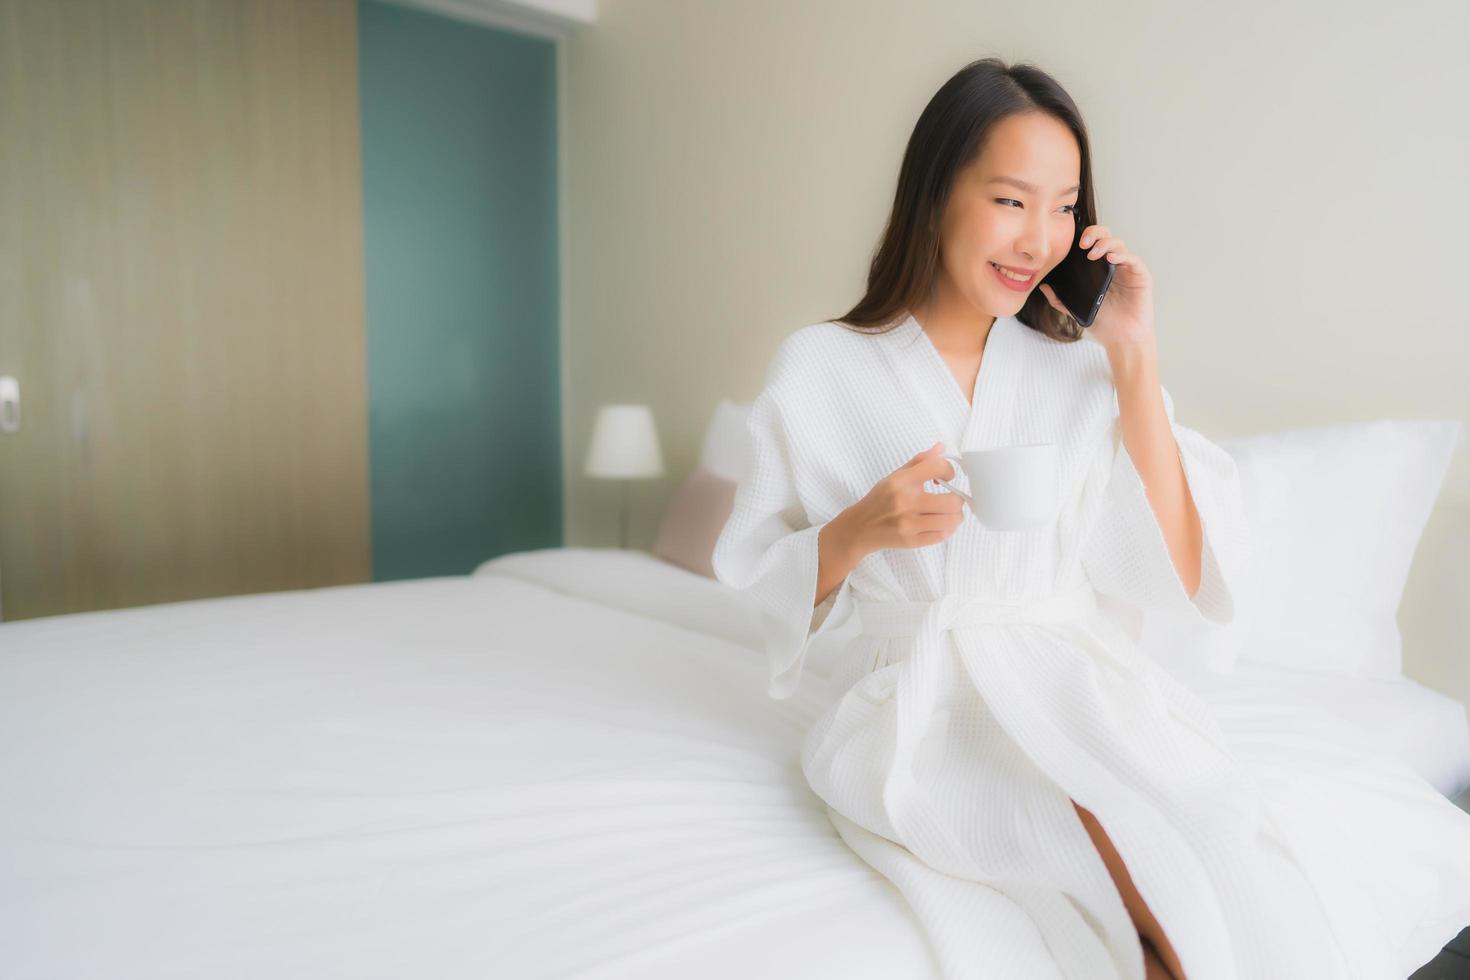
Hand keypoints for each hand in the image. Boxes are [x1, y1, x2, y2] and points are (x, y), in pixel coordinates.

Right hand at [842, 442, 964, 553]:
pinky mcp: (911, 541)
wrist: (860, 527)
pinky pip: (942, 536)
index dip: (949, 470)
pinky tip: (940, 524)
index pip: (938, 467)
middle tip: (952, 498)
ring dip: (955, 516)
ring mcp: (909, 524)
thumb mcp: (896, 476)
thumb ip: (921, 461)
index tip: (946, 476)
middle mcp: (905, 502)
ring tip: (949, 512)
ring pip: (951, 520)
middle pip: (952, 501)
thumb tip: (941, 448)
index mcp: (902, 482)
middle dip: (958, 498)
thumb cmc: (879, 500)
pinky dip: (947, 529)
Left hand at [1038, 223, 1156, 353]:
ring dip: (1105, 244)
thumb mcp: (1075, 309)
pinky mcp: (1140, 275)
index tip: (1071, 243)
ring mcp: (1127, 268)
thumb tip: (1042, 286)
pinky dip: (1121, 255)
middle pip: (1106, 236)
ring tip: (1092, 254)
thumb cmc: (1103, 322)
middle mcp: (1114, 264)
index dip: (1084, 236)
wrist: (1122, 339)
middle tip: (1082, 244)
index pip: (1092, 242)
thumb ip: (1059, 298)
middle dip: (1094, 234)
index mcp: (1098, 268)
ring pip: (1118, 244)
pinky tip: (1110, 259)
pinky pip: (1132, 259)